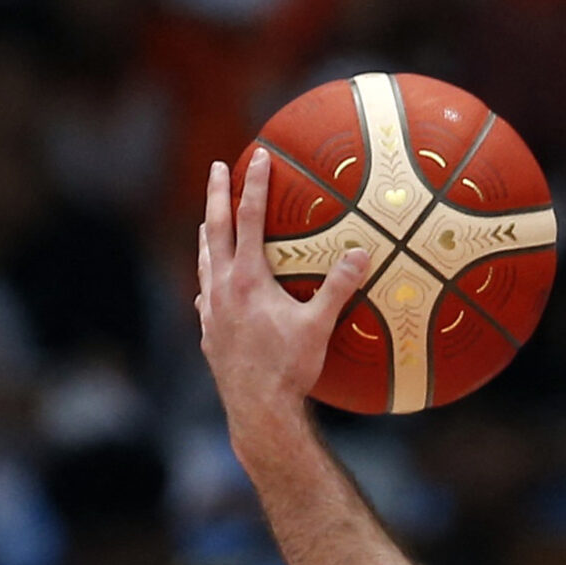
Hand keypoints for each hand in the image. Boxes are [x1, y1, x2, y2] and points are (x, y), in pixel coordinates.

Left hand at [196, 147, 370, 433]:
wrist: (256, 407)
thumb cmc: (289, 367)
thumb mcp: (319, 326)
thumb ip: (339, 287)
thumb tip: (361, 253)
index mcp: (247, 279)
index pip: (248, 219)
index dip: (254, 185)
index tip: (258, 156)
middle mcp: (221, 287)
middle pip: (215, 229)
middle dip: (217, 194)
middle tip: (218, 166)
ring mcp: (210, 309)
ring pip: (204, 258)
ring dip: (208, 232)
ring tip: (209, 218)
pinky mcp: (208, 330)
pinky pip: (204, 291)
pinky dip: (208, 275)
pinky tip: (211, 282)